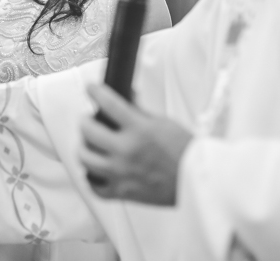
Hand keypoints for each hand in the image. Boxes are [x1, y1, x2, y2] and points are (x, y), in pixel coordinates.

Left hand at [78, 83, 192, 204]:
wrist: (195, 180)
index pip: (108, 103)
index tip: (91, 88)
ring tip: (90, 144)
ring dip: (84, 147)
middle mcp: (127, 151)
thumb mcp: (162, 122)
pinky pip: (94, 186)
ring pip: (85, 158)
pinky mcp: (122, 191)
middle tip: (89, 119)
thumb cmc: (184, 152)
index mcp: (140, 130)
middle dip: (86, 120)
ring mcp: (121, 173)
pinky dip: (91, 177)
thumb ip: (138, 111)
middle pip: (88, 130)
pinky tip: (96, 169)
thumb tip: (125, 96)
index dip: (95, 91)